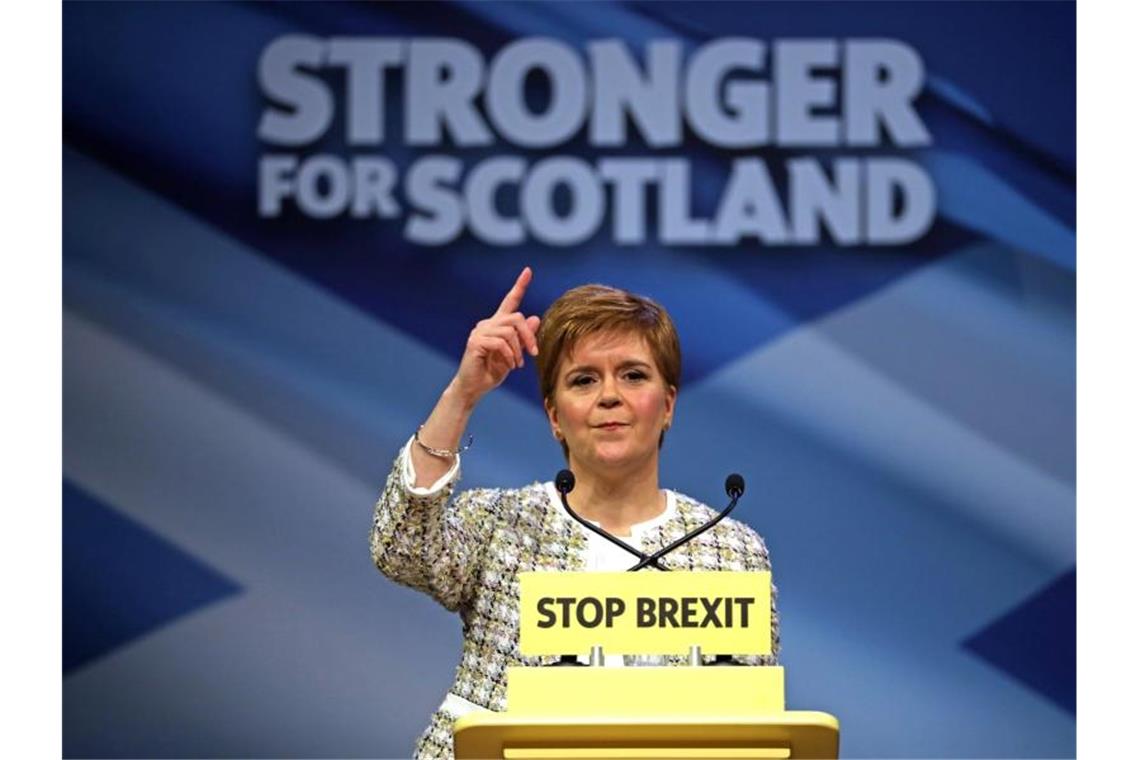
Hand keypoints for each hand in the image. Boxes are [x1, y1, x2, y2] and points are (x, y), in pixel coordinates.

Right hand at [450, 267, 541, 404]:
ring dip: (519, 350)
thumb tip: (535, 318)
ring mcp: (479, 332)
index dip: (519, 286)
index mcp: (496, 325)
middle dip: (529, 336)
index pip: (509, 301)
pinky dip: (509, 355)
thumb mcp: (514, 354)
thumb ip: (523, 338)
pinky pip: (500, 343)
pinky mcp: (475, 342)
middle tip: (533, 353)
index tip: (528, 270)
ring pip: (509, 331)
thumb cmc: (492, 372)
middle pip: (516, 318)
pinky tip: (509, 365)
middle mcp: (487, 324)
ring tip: (517, 364)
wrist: (473, 388)